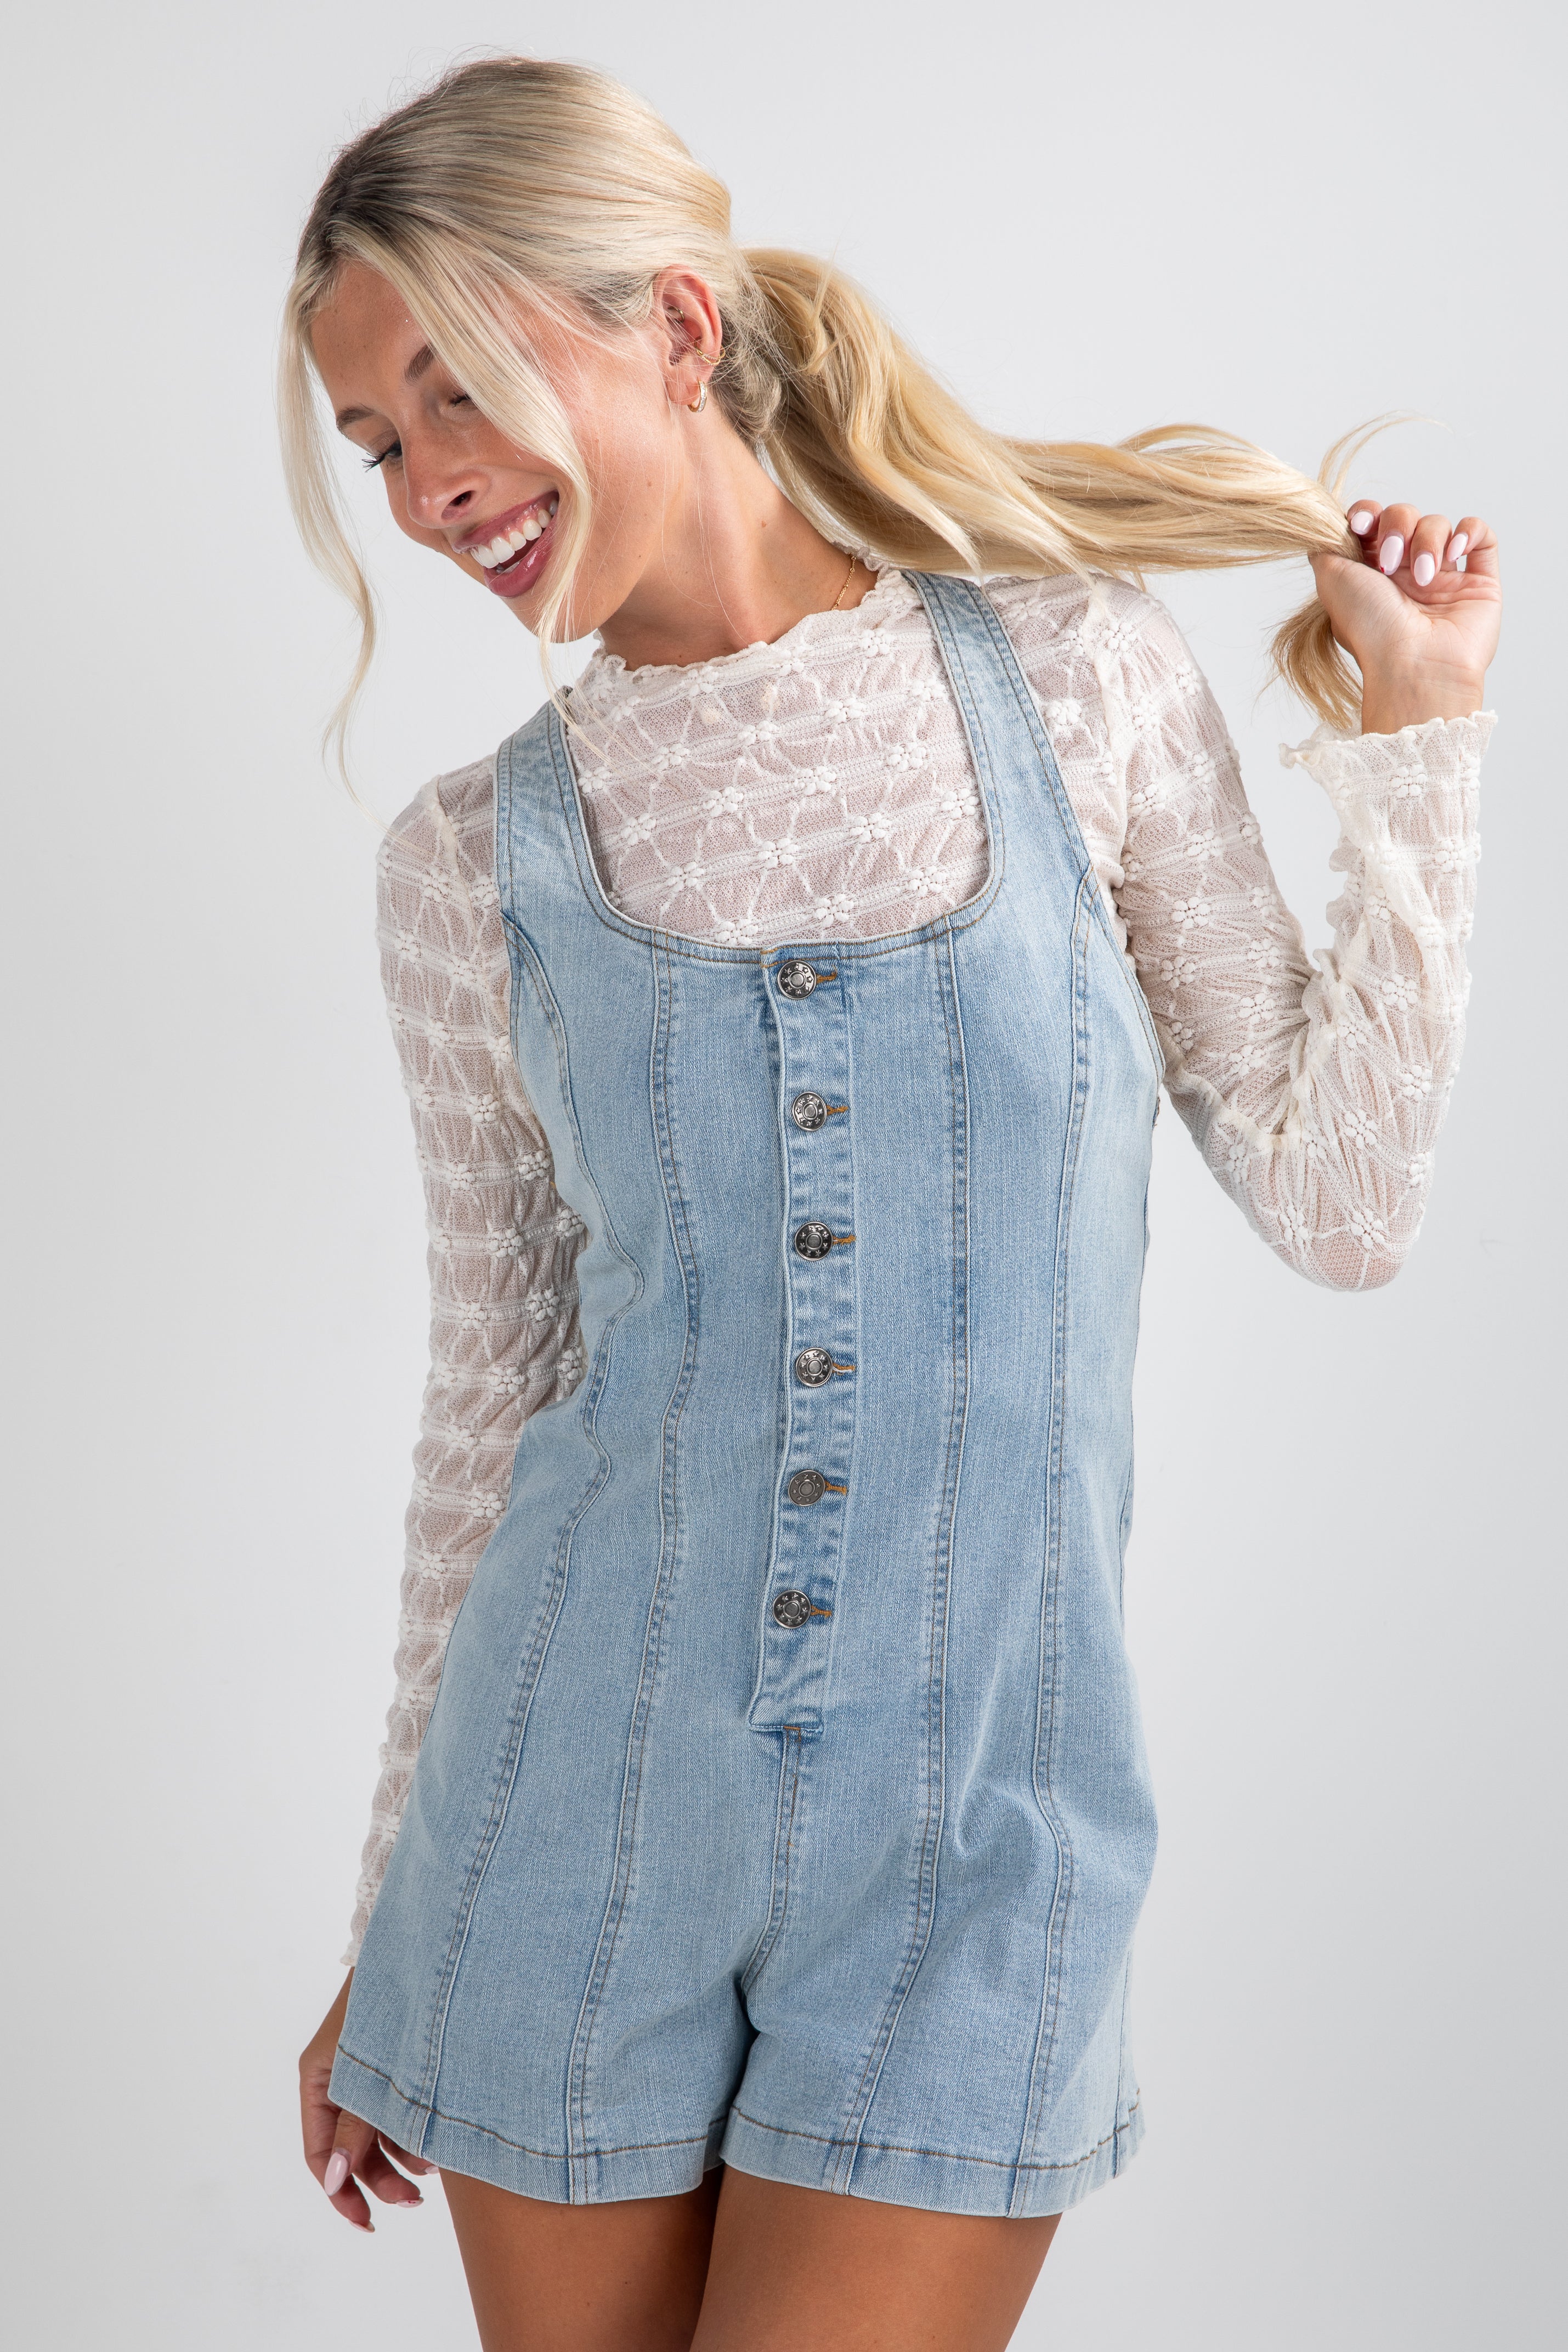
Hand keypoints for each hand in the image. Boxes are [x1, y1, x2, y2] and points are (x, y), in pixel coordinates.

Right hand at [300, 1972, 434, 2231]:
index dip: (340, 2193)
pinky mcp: (393, 2066)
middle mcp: (338, 2081)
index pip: (319, 2153)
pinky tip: (438, 2144)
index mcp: (317, 2080)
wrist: (422, 1949)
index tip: (366, 2222)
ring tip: (435, 2166)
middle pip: (350, 2150)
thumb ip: (353, 2127)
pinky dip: (412, 2131)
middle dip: (380, 2179)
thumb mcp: (364, 2071)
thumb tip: (335, 2181)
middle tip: (415, 2200)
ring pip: (376, 2134)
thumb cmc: (386, 2002)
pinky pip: (394, 2112)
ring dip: (402, 2158)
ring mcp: (366, 2074)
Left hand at [1309, 500, 1500, 734]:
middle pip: (1404, 516)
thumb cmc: (1370, 629)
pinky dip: (1468, 532)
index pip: (1372, 522)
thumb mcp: (1330, 580)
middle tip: (1391, 562)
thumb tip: (1329, 526)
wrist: (1412, 666)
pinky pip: (1481, 536)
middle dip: (1397, 526)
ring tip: (1425, 578)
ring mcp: (1443, 579)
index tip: (1361, 524)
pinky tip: (1454, 554)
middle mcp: (1405, 575)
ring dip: (1428, 541)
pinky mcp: (1479, 584)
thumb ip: (1326, 547)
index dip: (1367, 513)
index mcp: (1370, 574)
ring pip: (1439, 524)